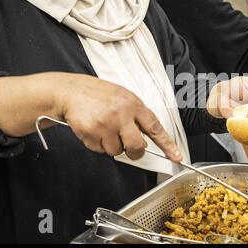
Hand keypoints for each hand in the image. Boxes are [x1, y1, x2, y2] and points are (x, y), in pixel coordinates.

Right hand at [56, 74, 181, 161]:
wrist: (71, 91)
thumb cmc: (99, 94)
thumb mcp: (123, 97)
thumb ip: (136, 115)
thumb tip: (148, 139)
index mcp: (133, 104)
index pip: (155, 127)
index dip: (167, 144)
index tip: (176, 156)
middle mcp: (121, 114)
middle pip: (137, 146)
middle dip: (135, 152)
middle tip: (129, 146)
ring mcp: (105, 124)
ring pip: (117, 151)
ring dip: (112, 145)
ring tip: (104, 129)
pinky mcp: (91, 132)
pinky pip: (100, 150)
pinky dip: (97, 144)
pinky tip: (93, 130)